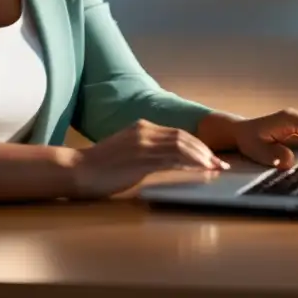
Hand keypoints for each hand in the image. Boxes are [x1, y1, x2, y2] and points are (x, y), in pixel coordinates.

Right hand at [68, 119, 229, 198]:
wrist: (77, 170)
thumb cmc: (99, 167)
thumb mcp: (127, 154)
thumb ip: (148, 154)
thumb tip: (172, 162)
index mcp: (141, 127)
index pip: (177, 133)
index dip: (197, 145)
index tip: (211, 157)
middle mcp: (144, 130)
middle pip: (183, 137)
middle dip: (205, 150)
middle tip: (220, 163)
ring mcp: (142, 142)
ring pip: (181, 144)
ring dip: (202, 156)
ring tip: (215, 167)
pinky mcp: (141, 157)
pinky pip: (172, 157)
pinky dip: (191, 162)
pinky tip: (201, 169)